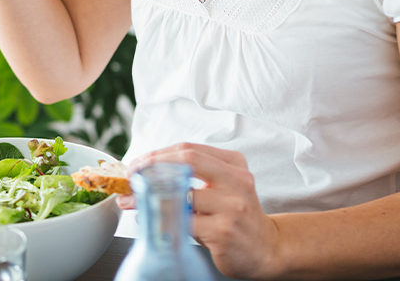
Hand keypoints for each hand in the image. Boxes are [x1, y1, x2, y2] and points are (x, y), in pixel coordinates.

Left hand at [125, 143, 282, 279]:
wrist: (267, 249)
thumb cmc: (236, 216)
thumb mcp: (222, 188)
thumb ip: (193, 176)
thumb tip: (146, 173)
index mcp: (234, 164)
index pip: (188, 149)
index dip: (157, 155)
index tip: (137, 164)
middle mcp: (237, 181)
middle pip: (186, 160)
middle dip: (151, 167)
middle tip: (131, 177)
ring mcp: (232, 206)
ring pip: (181, 194)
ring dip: (150, 198)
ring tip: (133, 202)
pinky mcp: (223, 231)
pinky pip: (184, 222)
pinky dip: (163, 220)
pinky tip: (152, 221)